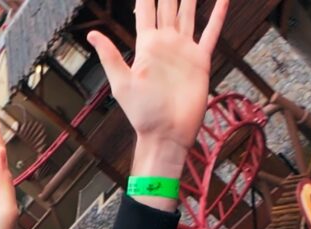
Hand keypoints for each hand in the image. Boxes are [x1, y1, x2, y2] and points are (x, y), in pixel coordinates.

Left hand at [87, 0, 230, 184]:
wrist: (166, 134)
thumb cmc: (142, 114)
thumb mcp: (121, 84)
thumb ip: (110, 56)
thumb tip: (93, 34)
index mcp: (146, 45)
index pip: (146, 9)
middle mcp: (166, 43)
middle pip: (168, 5)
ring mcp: (184, 49)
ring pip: (189, 13)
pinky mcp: (201, 60)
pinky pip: (211, 33)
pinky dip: (218, 15)